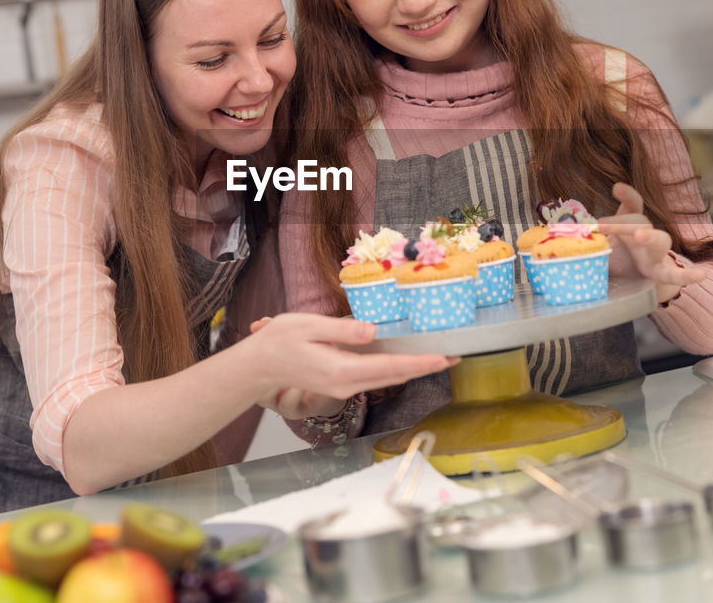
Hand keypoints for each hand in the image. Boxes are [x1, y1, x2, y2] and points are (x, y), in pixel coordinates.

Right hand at [247, 314, 457, 417]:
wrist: (257, 367)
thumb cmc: (278, 342)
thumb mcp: (308, 326)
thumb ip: (342, 330)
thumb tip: (372, 332)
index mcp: (340, 370)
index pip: (390, 368)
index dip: (420, 363)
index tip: (444, 359)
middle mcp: (345, 385)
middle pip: (395, 377)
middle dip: (426, 367)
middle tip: (455, 356)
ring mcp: (343, 388)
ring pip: (387, 379)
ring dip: (413, 369)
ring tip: (439, 357)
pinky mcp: (340, 384)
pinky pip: (374, 376)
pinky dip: (395, 369)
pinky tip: (407, 358)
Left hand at [596, 183, 705, 303]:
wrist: (634, 278)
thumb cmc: (617, 255)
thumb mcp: (600, 243)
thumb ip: (589, 238)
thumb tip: (569, 234)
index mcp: (629, 224)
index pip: (631, 204)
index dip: (627, 195)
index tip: (617, 188)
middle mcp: (644, 233)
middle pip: (639, 221)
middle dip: (621, 221)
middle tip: (601, 224)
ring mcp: (654, 252)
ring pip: (660, 240)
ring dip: (650, 237)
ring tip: (640, 236)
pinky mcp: (659, 271)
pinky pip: (674, 274)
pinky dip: (687, 275)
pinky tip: (701, 276)